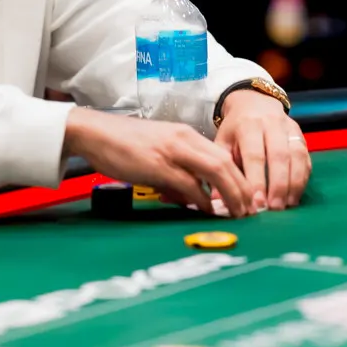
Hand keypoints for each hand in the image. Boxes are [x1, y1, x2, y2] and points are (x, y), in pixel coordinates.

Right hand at [64, 108, 256, 216]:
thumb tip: (193, 200)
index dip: (240, 177)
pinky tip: (208, 211)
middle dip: (243, 188)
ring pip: (215, 171)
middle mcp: (184, 139)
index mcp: (186, 135)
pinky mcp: (158, 165)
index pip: (223, 155)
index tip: (249, 197)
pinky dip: (203, 199)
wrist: (95, 133)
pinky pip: (189, 184)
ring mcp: (172, 151)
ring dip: (231, 194)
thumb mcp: (158, 153)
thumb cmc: (123, 145)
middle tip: (252, 210)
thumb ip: (178, 172)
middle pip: (225, 163)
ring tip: (239, 214)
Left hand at [216, 89, 310, 209]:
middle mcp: (271, 123)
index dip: (257, 180)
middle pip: (279, 156)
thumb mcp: (222, 142)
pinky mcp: (301, 135)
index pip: (254, 155)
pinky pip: (306, 158)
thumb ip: (222, 169)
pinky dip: (302, 178)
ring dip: (294, 184)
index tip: (256, 204)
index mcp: (248, 125)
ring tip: (286, 206)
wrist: (253, 102)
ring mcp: (289, 127)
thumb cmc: (235, 129)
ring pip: (297, 156)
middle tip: (273, 209)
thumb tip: (218, 200)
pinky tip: (295, 196)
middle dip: (278, 185)